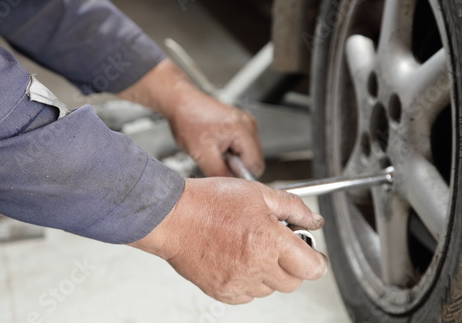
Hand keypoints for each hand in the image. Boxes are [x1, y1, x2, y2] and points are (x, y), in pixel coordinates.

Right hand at [128, 177, 327, 303]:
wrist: (172, 217)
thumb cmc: (208, 202)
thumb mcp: (256, 193)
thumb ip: (292, 207)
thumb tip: (312, 219)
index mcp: (268, 240)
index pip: (311, 267)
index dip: (316, 260)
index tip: (312, 255)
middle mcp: (255, 265)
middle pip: (294, 282)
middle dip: (292, 265)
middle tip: (278, 245)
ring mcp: (238, 282)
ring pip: (270, 289)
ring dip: (269, 273)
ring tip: (251, 247)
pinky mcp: (222, 291)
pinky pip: (248, 295)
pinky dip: (249, 281)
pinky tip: (237, 258)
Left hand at [167, 91, 263, 176]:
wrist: (180, 102)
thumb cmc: (188, 121)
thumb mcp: (202, 154)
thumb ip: (220, 173)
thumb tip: (231, 187)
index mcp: (243, 130)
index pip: (256, 165)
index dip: (241, 175)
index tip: (224, 173)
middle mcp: (249, 125)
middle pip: (254, 160)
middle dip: (237, 166)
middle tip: (216, 160)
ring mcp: (246, 123)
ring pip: (248, 154)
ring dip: (234, 159)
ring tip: (215, 151)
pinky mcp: (240, 125)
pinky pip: (243, 146)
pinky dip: (232, 151)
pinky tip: (217, 146)